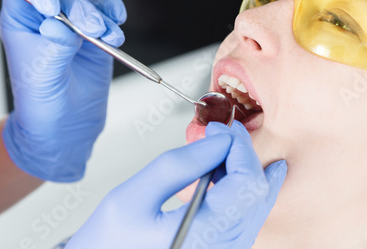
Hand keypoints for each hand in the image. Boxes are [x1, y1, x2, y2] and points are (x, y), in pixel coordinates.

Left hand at [0, 0, 126, 181]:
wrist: (67, 126)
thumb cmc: (43, 103)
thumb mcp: (41, 77)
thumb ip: (52, 48)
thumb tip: (60, 25)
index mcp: (21, 22)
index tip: (52, 9)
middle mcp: (46, 19)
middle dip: (80, 11)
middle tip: (91, 31)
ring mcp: (73, 27)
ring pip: (89, 4)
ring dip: (102, 17)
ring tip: (110, 38)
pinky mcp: (96, 36)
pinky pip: (108, 14)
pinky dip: (115, 16)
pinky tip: (118, 28)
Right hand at [65, 121, 286, 247]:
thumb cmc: (109, 242)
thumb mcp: (133, 195)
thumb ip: (179, 165)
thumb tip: (219, 141)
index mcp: (201, 239)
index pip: (246, 185)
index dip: (239, 149)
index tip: (221, 129)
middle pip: (256, 194)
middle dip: (244, 155)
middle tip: (224, 133)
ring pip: (257, 206)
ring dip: (244, 170)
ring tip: (223, 149)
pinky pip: (246, 218)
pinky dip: (241, 189)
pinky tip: (229, 172)